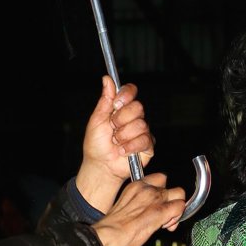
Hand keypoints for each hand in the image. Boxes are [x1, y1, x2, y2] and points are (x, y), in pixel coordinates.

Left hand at [76, 77, 155, 212]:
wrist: (101, 165)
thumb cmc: (97, 144)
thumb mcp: (97, 119)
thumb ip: (105, 100)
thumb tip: (107, 79)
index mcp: (122, 108)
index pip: (131, 92)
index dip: (126, 95)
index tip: (116, 103)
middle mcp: (134, 118)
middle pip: (138, 107)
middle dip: (122, 119)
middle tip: (113, 128)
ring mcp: (142, 132)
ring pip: (141, 125)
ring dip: (124, 135)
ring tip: (116, 143)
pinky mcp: (148, 147)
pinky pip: (145, 140)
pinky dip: (131, 146)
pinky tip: (123, 151)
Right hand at [92, 174, 185, 245]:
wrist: (110, 233)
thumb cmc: (115, 226)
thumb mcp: (127, 205)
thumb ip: (140, 203)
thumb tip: (150, 210)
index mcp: (137, 185)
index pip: (160, 179)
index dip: (164, 192)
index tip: (160, 204)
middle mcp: (147, 188)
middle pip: (172, 187)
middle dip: (172, 201)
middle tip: (166, 215)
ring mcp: (154, 197)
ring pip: (179, 194)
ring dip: (176, 209)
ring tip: (166, 222)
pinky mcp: (161, 210)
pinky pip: (180, 207)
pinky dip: (177, 217)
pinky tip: (167, 226)